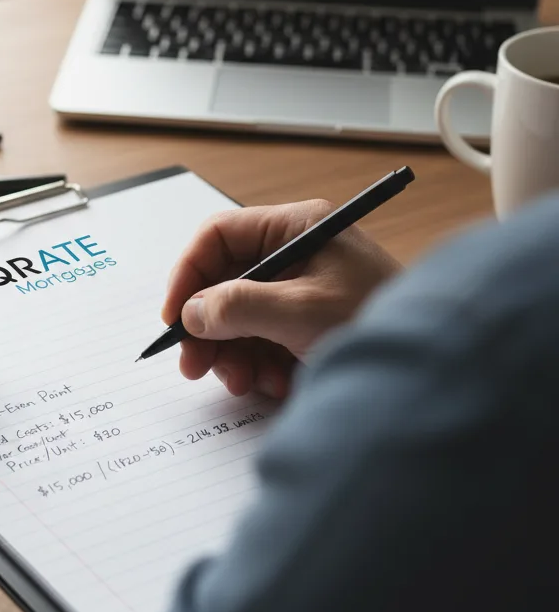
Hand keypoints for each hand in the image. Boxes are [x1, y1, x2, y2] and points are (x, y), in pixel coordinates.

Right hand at [162, 200, 399, 398]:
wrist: (437, 367)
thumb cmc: (379, 321)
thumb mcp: (300, 311)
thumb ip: (237, 306)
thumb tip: (191, 313)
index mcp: (296, 227)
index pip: (219, 237)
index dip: (188, 274)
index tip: (174, 316)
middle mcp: (296, 252)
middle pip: (224, 282)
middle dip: (208, 327)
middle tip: (195, 366)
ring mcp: (303, 289)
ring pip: (239, 316)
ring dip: (233, 353)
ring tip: (243, 382)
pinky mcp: (309, 323)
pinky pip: (263, 339)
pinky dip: (259, 365)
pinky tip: (276, 384)